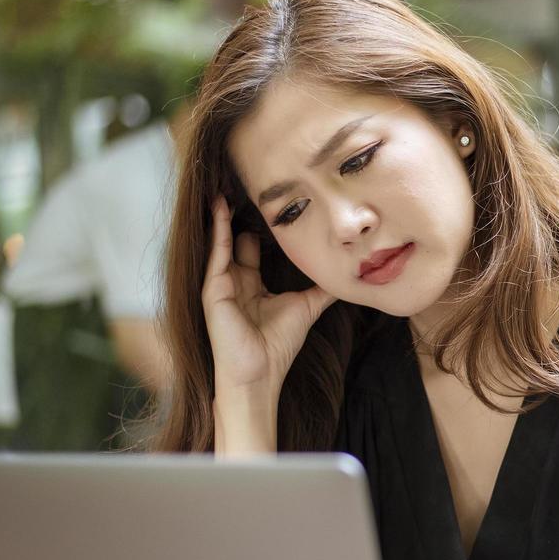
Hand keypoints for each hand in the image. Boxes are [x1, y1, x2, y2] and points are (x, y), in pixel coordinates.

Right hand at [201, 196, 334, 394]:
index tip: (274, 206)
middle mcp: (236, 281)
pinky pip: (216, 251)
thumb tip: (345, 276)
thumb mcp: (306, 307)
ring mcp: (222, 284)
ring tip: (227, 185)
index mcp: (254, 285)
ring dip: (225, 215)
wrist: (259, 374)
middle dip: (243, 216)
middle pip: (238, 240)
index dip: (263, 230)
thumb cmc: (278, 345)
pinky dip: (218, 229)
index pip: (254, 249)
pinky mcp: (213, 288)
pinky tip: (220, 207)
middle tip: (250, 186)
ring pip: (223, 241)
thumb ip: (322, 290)